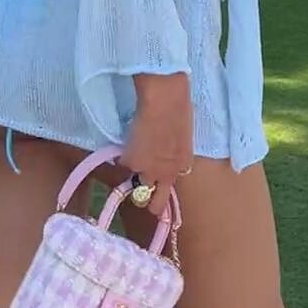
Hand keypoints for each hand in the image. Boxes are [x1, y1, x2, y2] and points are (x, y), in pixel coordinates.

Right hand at [123, 71, 192, 212]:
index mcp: (182, 165)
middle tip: (146, 204)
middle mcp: (166, 174)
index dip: (164, 184)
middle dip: (152, 205)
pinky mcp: (131, 162)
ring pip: (139, 184)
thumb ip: (176, 149)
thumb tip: (168, 148)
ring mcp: (148, 170)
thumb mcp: (183, 134)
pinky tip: (126, 145)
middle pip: (156, 201)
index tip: (160, 184)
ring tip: (130, 169)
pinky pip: (124, 164)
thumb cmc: (180, 109)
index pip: (172, 185)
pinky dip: (124, 156)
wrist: (165, 102)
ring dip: (135, 178)